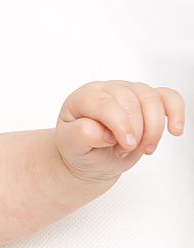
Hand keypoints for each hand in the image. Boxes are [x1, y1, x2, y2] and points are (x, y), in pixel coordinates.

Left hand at [55, 80, 185, 182]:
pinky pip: (168, 97)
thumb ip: (81, 135)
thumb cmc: (80, 148)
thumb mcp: (71, 146)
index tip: (127, 144)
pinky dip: (176, 112)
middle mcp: (106, 90)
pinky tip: (175, 130)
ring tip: (145, 149)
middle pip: (131, 100)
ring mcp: (128, 92)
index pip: (104, 103)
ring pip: (151, 98)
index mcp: (83, 98)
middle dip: (136, 130)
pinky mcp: (147, 101)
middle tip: (126, 150)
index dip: (120, 124)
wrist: (91, 157)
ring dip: (154, 128)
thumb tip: (102, 131)